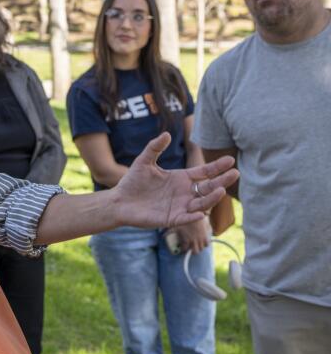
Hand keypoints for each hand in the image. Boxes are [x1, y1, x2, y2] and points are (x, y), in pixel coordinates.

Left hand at [114, 133, 238, 229]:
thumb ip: (155, 148)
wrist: (119, 201)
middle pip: (208, 187)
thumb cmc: (133, 181)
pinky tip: (200, 213)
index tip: (230, 160)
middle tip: (235, 173)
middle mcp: (185, 193)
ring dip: (211, 198)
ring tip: (221, 190)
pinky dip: (193, 217)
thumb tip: (167, 134)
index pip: (204, 172)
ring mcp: (180, 206)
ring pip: (201, 203)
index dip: (217, 167)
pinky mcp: (171, 219)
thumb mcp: (144, 161)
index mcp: (181, 178)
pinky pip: (185, 218)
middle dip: (222, 181)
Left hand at [170, 216, 210, 252]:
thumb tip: (162, 235)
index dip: (182, 249)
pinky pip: (207, 244)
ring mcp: (201, 239)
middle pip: (195, 252)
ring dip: (198, 247)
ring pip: (201, 249)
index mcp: (186, 240)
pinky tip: (201, 241)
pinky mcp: (206, 235)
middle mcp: (194, 241)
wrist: (195, 213)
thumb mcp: (174, 226)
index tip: (182, 248)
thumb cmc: (184, 219)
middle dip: (192, 251)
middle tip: (189, 248)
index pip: (184, 249)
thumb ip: (168, 232)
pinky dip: (205, 244)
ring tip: (195, 244)